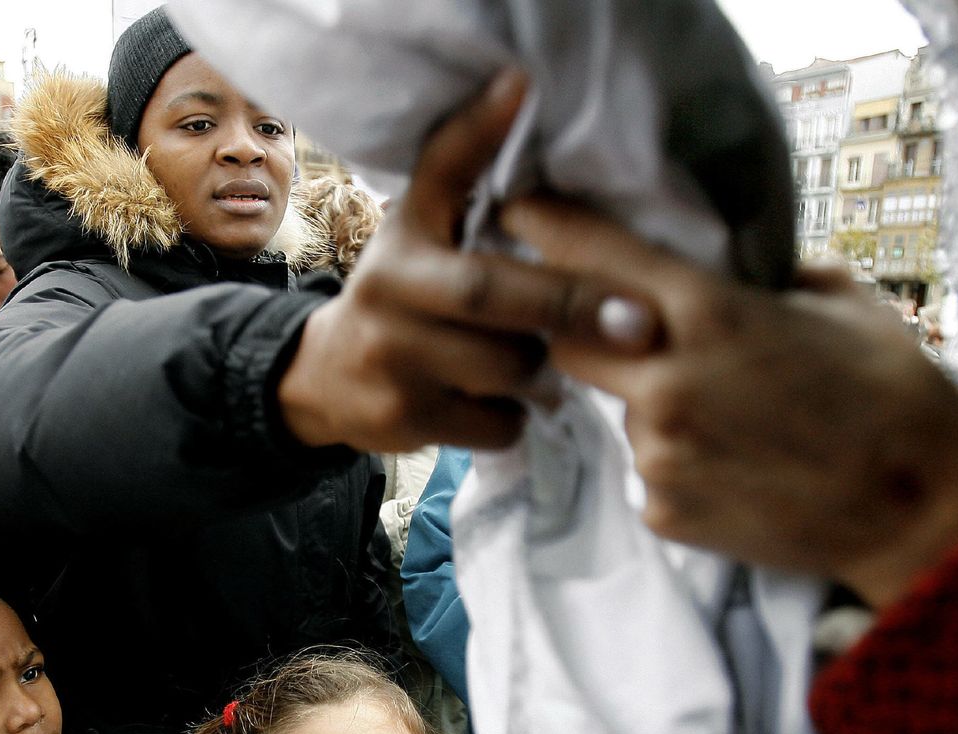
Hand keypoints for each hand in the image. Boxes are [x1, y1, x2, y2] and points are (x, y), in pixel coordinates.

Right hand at [277, 69, 614, 451]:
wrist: (323, 377)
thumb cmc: (397, 288)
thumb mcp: (418, 219)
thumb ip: (462, 156)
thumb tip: (518, 85)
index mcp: (402, 254)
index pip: (480, 265)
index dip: (554, 273)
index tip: (626, 282)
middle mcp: (388, 308)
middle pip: (499, 318)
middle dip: (572, 319)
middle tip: (634, 325)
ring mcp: (392, 372)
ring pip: (505, 375)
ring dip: (544, 370)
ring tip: (547, 360)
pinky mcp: (404, 425)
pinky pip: (494, 426)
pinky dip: (515, 416)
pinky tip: (505, 402)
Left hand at [501, 196, 957, 607]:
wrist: (921, 509)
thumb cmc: (894, 392)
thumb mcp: (837, 300)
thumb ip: (757, 278)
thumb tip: (715, 264)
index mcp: (710, 315)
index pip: (595, 259)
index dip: (549, 231)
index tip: (518, 211)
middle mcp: (666, 383)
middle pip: (570, 341)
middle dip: (586, 330)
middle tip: (632, 332)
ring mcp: (659, 453)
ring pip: (616, 410)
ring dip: (648, 402)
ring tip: (728, 417)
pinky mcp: (662, 510)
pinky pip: (644, 468)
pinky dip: (675, 460)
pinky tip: (734, 465)